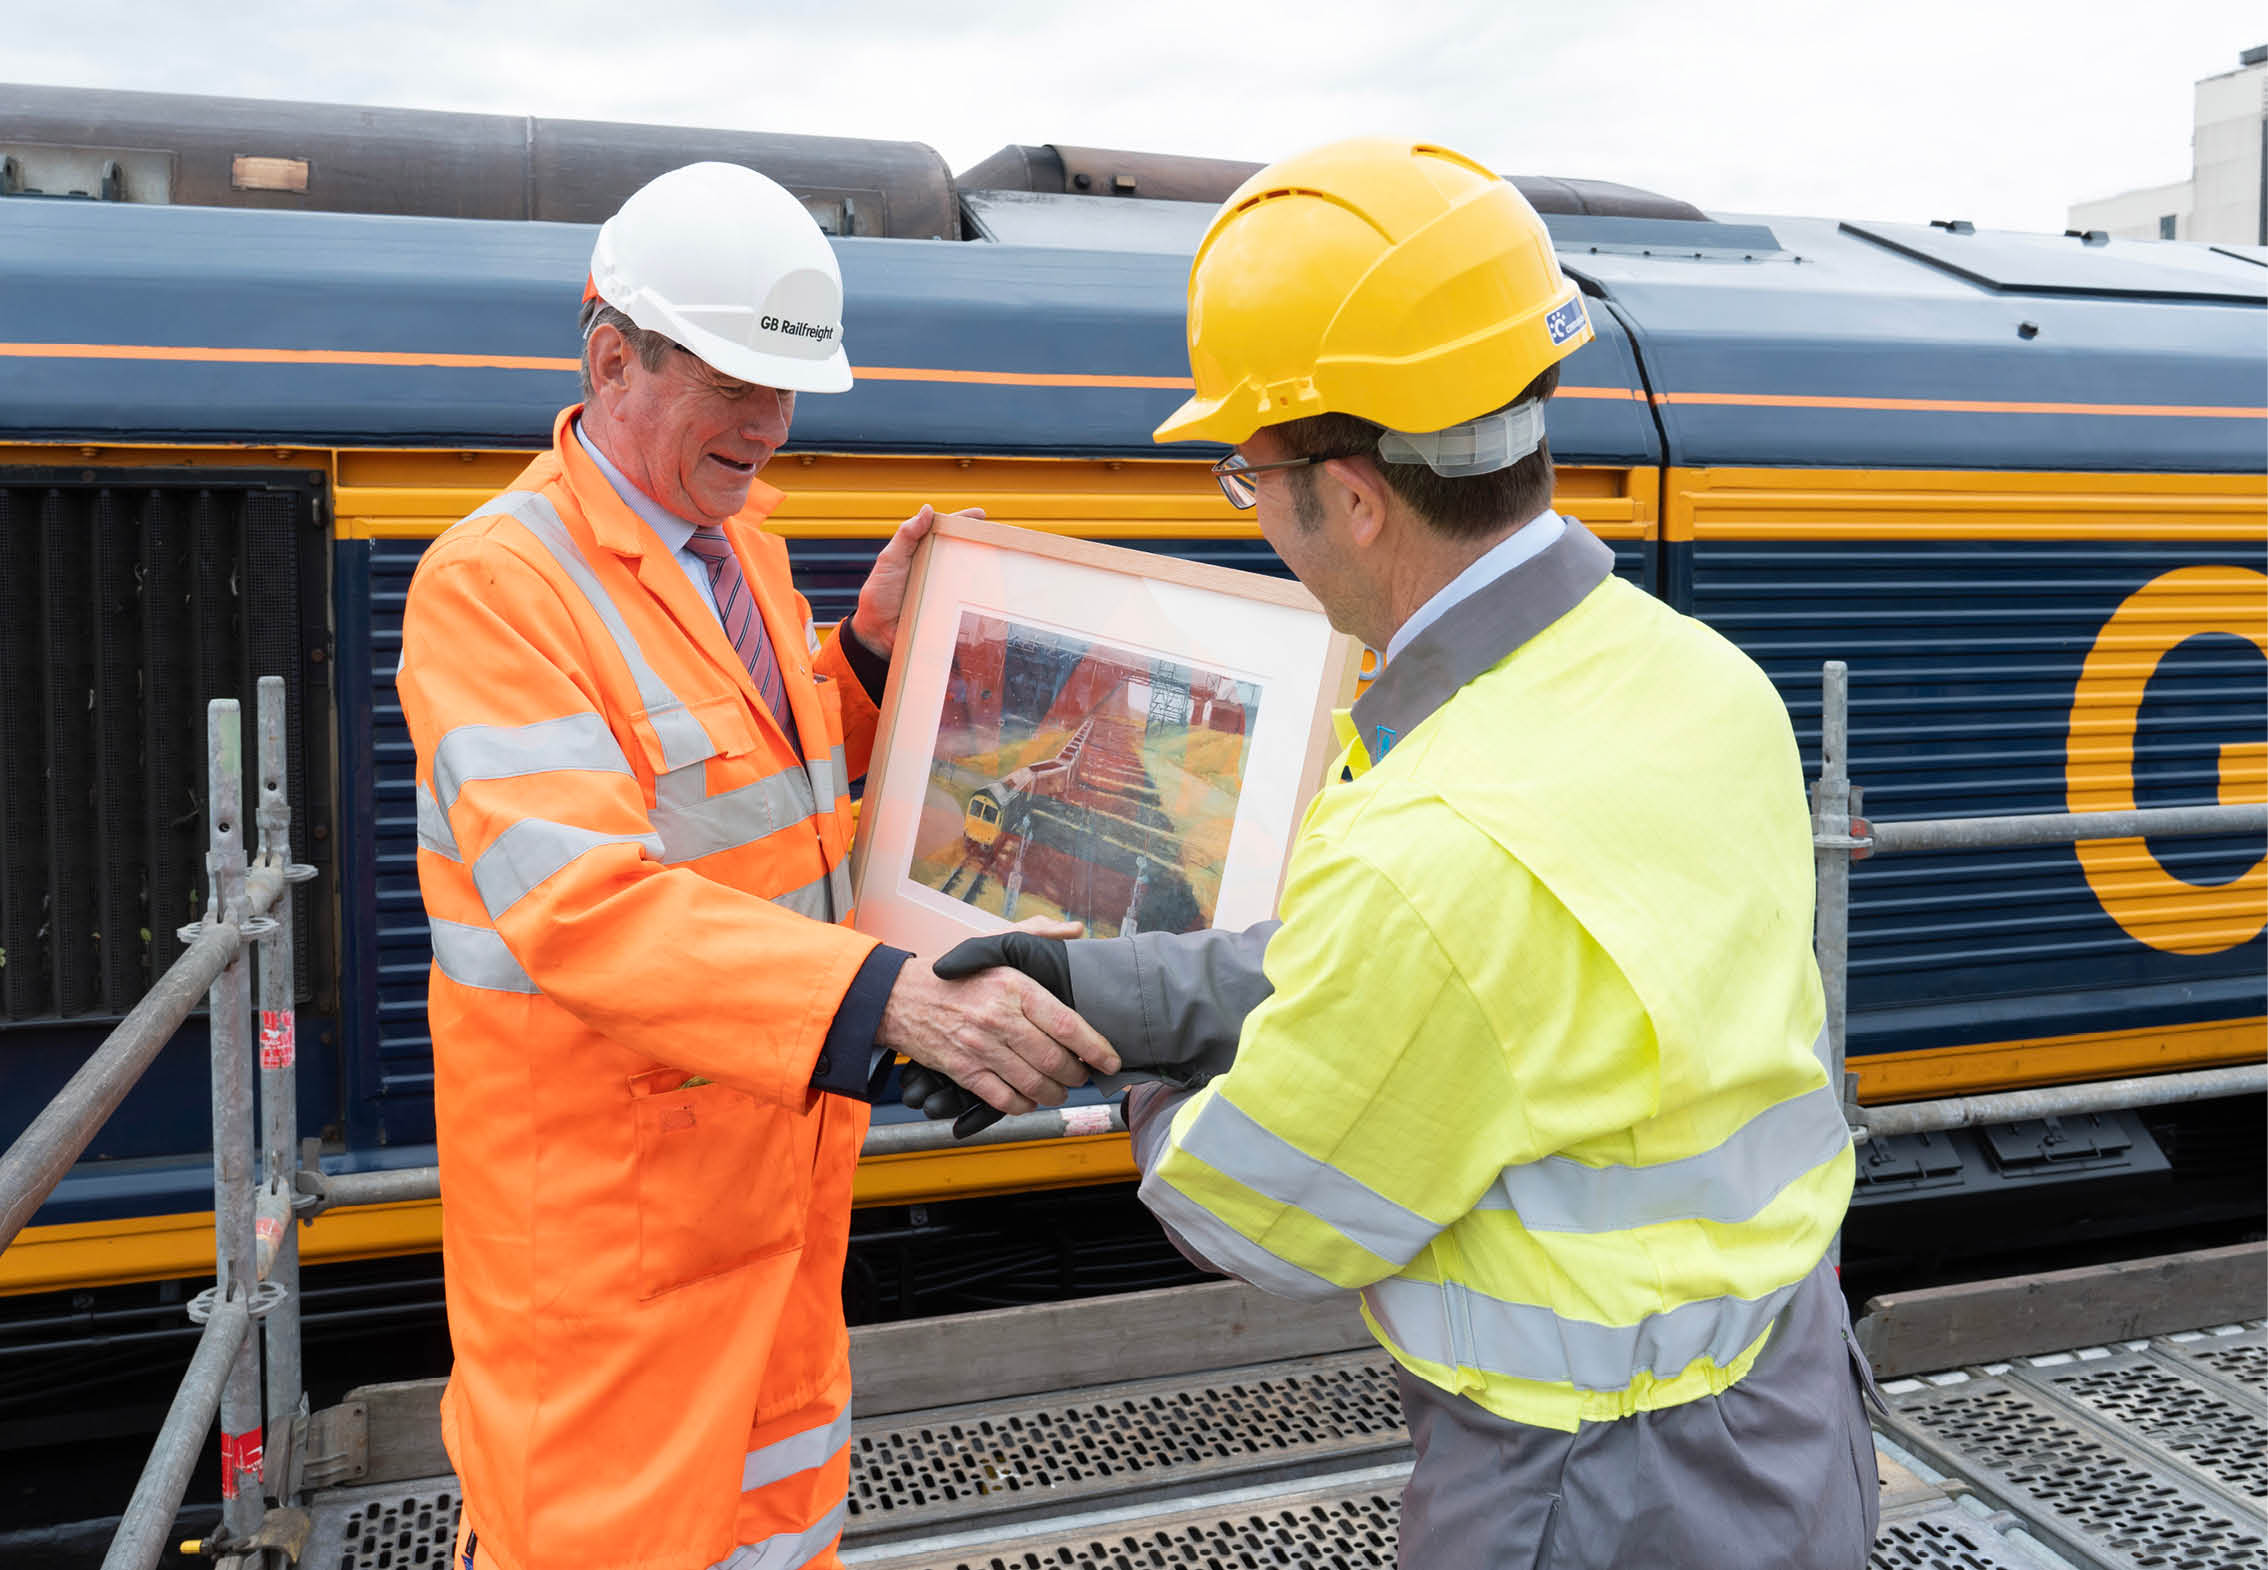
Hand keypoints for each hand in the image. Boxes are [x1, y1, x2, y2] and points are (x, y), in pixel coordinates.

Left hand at [849, 504, 984, 656]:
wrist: (876, 632)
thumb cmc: (879, 594)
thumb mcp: (890, 560)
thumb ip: (906, 535)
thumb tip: (927, 509)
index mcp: (922, 552)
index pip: (945, 531)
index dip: (963, 521)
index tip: (981, 515)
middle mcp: (936, 569)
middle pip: (962, 553)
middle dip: (981, 546)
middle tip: (999, 542)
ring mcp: (944, 591)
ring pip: (968, 579)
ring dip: (984, 575)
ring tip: (1000, 569)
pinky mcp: (947, 611)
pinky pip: (964, 605)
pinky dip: (977, 602)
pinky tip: (990, 600)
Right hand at [877, 939, 1117, 1115]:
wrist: (899, 996)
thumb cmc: (953, 973)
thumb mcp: (995, 945)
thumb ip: (1038, 934)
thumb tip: (1075, 932)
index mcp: (1014, 985)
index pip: (1067, 1025)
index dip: (1096, 1048)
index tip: (1110, 1059)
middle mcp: (999, 1017)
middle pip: (1055, 1060)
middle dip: (1077, 1075)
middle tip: (1083, 1075)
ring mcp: (980, 1047)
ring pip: (1034, 1084)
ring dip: (1055, 1094)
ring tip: (1060, 1090)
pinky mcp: (963, 1070)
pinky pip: (1004, 1099)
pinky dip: (1022, 1104)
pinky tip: (1028, 1098)